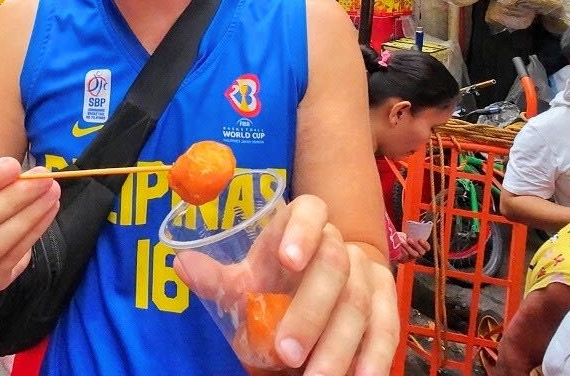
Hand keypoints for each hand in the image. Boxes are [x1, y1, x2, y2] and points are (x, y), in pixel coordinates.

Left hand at [175, 195, 398, 375]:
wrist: (325, 283)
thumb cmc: (277, 279)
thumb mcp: (246, 279)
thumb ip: (217, 278)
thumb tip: (182, 266)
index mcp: (303, 224)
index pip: (309, 211)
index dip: (302, 231)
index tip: (287, 259)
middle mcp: (340, 245)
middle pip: (333, 267)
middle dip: (310, 312)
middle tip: (286, 352)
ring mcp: (367, 274)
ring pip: (359, 304)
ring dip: (339, 347)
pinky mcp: (387, 304)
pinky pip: (387, 330)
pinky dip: (375, 357)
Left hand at [395, 232, 428, 262]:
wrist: (393, 244)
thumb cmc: (402, 238)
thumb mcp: (408, 235)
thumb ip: (412, 233)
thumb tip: (413, 228)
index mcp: (421, 246)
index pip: (427, 247)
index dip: (425, 244)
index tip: (420, 239)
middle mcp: (418, 253)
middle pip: (422, 252)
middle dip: (416, 245)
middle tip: (409, 239)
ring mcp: (412, 257)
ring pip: (414, 254)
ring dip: (408, 247)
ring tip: (402, 242)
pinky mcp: (405, 260)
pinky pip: (405, 256)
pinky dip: (402, 250)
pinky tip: (399, 246)